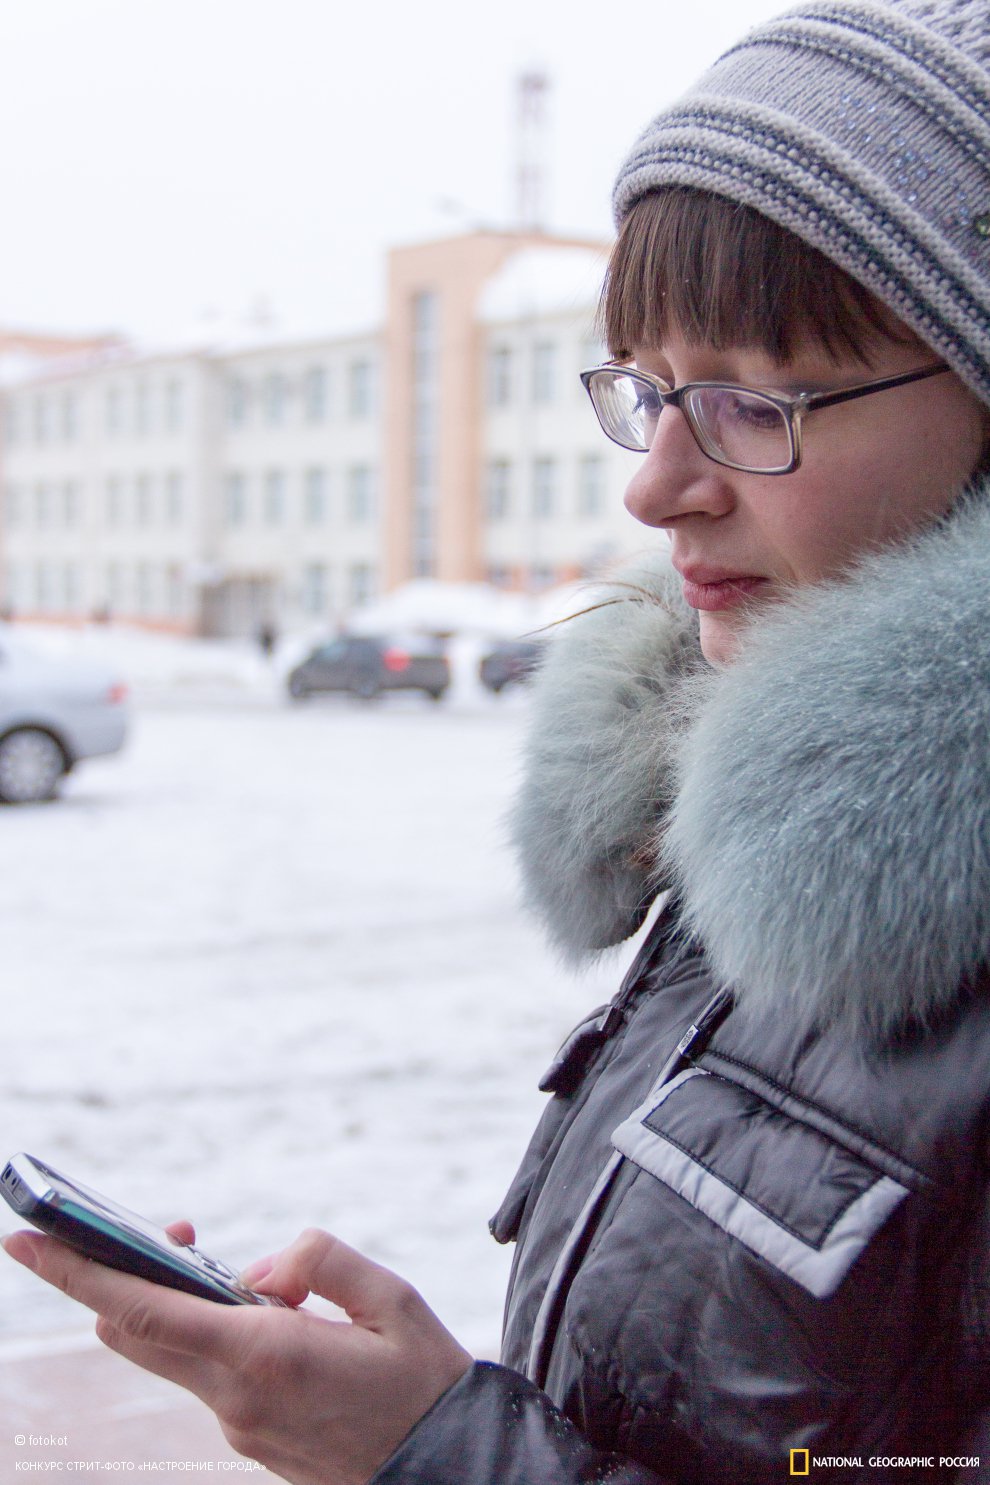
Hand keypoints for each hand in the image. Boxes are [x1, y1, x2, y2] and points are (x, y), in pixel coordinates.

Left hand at [2, 1226, 472, 1484]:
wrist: (449, 1472)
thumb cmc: (427, 1382)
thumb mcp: (392, 1298)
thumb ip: (319, 1261)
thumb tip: (259, 1273)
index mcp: (266, 1358)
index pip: (143, 1313)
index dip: (78, 1274)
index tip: (26, 1239)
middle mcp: (236, 1399)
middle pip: (137, 1333)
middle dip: (121, 1275)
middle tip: (166, 1226)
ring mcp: (238, 1426)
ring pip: (174, 1350)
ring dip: (180, 1301)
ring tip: (240, 1266)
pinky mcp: (250, 1437)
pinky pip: (209, 1371)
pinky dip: (216, 1330)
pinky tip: (274, 1316)